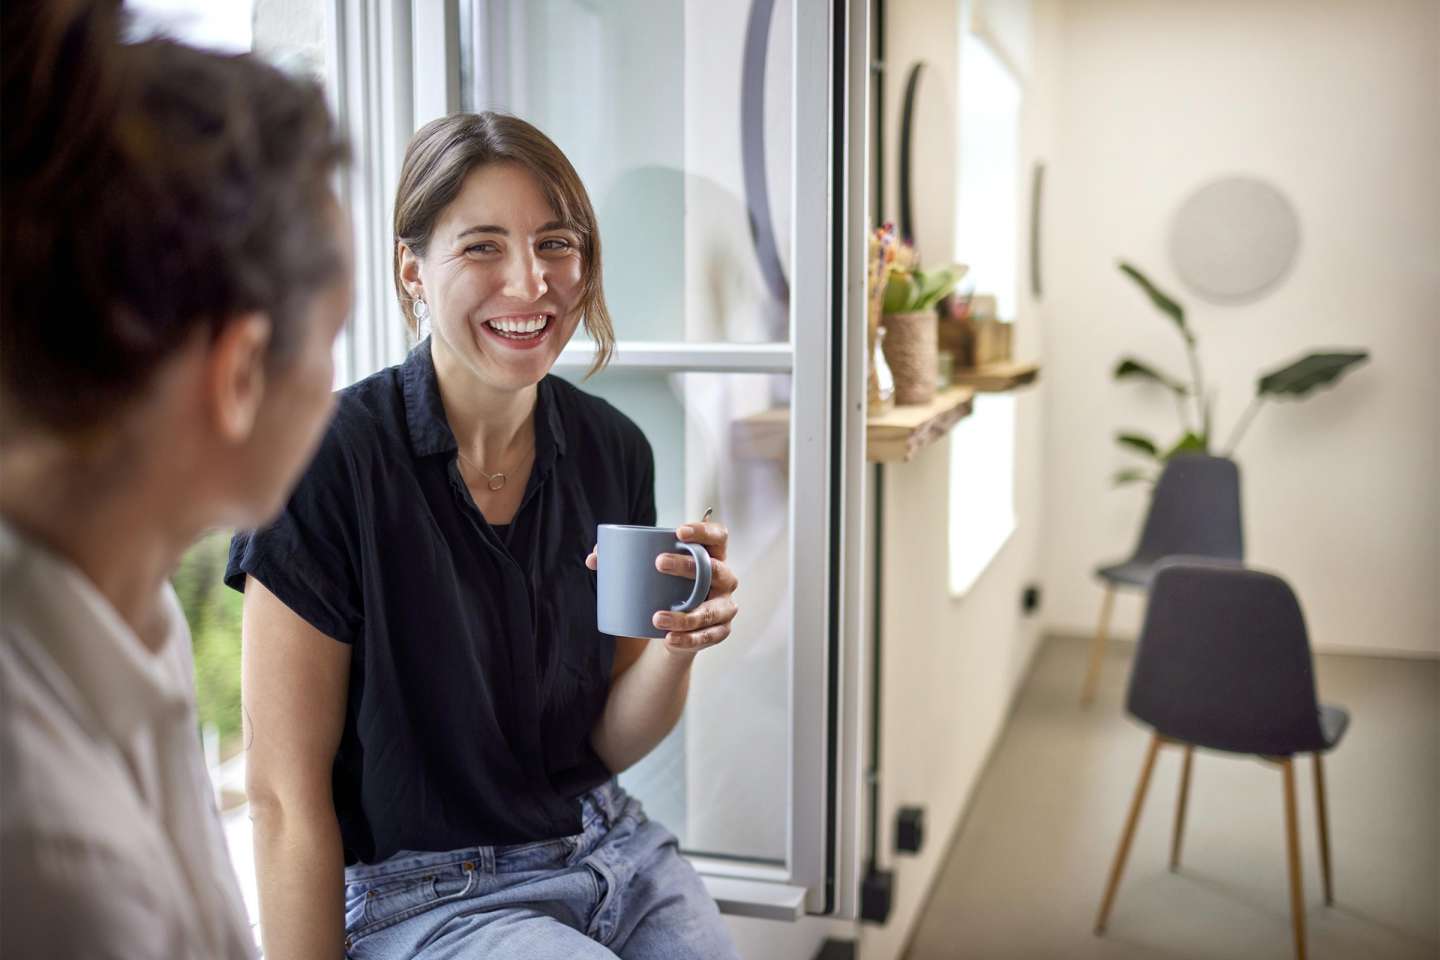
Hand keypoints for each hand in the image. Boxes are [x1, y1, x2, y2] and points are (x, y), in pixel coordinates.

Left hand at [583, 519, 738, 654]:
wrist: (670, 629)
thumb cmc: (662, 590)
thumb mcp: (648, 574)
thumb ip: (621, 562)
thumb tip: (594, 559)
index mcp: (712, 556)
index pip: (718, 537)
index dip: (704, 530)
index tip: (678, 532)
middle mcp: (725, 579)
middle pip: (715, 570)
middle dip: (688, 566)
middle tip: (658, 563)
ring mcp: (725, 607)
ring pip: (711, 610)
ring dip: (686, 615)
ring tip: (656, 617)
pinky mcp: (720, 631)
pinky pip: (707, 636)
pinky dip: (688, 639)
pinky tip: (669, 638)